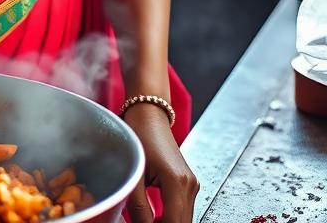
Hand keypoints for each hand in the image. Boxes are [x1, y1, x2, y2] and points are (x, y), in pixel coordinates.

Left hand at [122, 103, 198, 222]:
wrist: (148, 114)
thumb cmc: (139, 135)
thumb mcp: (134, 174)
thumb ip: (139, 208)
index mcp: (178, 182)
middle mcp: (190, 185)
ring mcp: (192, 184)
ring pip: (183, 219)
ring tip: (145, 220)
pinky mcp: (188, 183)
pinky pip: (182, 210)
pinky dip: (170, 217)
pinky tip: (154, 217)